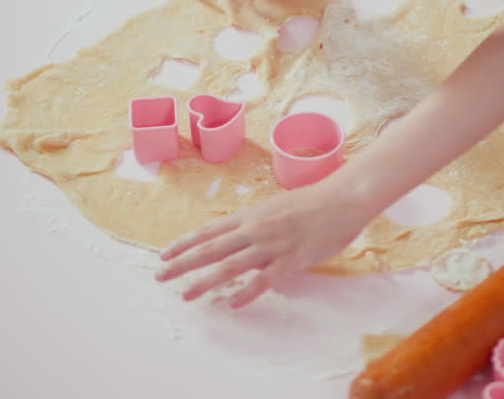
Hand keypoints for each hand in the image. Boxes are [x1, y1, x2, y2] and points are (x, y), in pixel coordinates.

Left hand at [155, 180, 372, 307]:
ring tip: (186, 295)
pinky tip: (231, 304)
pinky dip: (246, 293)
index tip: (164, 255)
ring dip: (205, 282)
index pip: (209, 230)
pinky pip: (264, 280)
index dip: (185, 243)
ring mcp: (273, 244)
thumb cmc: (313, 202)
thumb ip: (257, 225)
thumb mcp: (276, 208)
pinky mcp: (292, 259)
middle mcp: (256, 228)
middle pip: (211, 249)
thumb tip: (240, 240)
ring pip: (231, 266)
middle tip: (160, 276)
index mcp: (251, 214)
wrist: (344, 198)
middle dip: (183, 264)